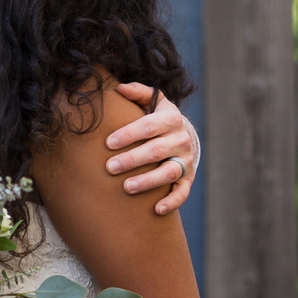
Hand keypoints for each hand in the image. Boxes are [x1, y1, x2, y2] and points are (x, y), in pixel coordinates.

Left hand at [104, 83, 198, 215]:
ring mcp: (186, 160)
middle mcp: (181, 139)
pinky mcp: (188, 178)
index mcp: (171, 118)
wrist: (182, 135)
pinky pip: (182, 192)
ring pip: (169, 173)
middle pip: (156, 151)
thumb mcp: (152, 102)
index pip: (149, 126)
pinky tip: (156, 209)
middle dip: (132, 160)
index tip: (108, 143)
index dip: (129, 135)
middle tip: (110, 168)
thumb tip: (118, 88)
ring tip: (127, 187)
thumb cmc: (157, 118)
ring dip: (148, 181)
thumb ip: (137, 93)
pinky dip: (172, 202)